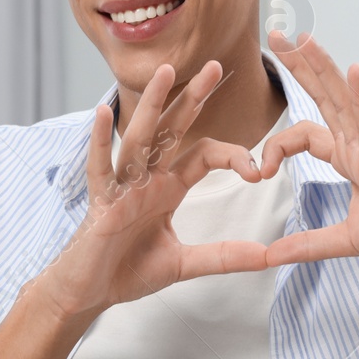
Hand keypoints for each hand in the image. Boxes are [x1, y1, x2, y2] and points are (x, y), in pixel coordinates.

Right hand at [35, 60, 270, 320]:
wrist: (89, 293)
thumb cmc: (128, 272)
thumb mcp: (184, 264)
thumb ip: (224, 256)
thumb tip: (269, 256)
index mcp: (167, 188)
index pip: (203, 154)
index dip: (232, 155)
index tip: (258, 170)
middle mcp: (146, 179)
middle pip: (172, 129)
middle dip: (193, 98)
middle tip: (216, 66)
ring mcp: (121, 187)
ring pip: (138, 138)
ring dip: (151, 104)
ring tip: (165, 72)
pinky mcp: (100, 202)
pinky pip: (100, 168)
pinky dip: (100, 141)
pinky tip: (102, 112)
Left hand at [259, 31, 358, 275]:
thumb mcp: (346, 241)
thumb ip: (307, 244)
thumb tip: (269, 256)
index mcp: (350, 158)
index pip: (305, 133)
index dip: (275, 147)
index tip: (258, 172)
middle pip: (324, 97)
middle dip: (300, 65)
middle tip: (276, 33)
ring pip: (344, 101)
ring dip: (324, 68)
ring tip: (304, 38)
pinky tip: (354, 71)